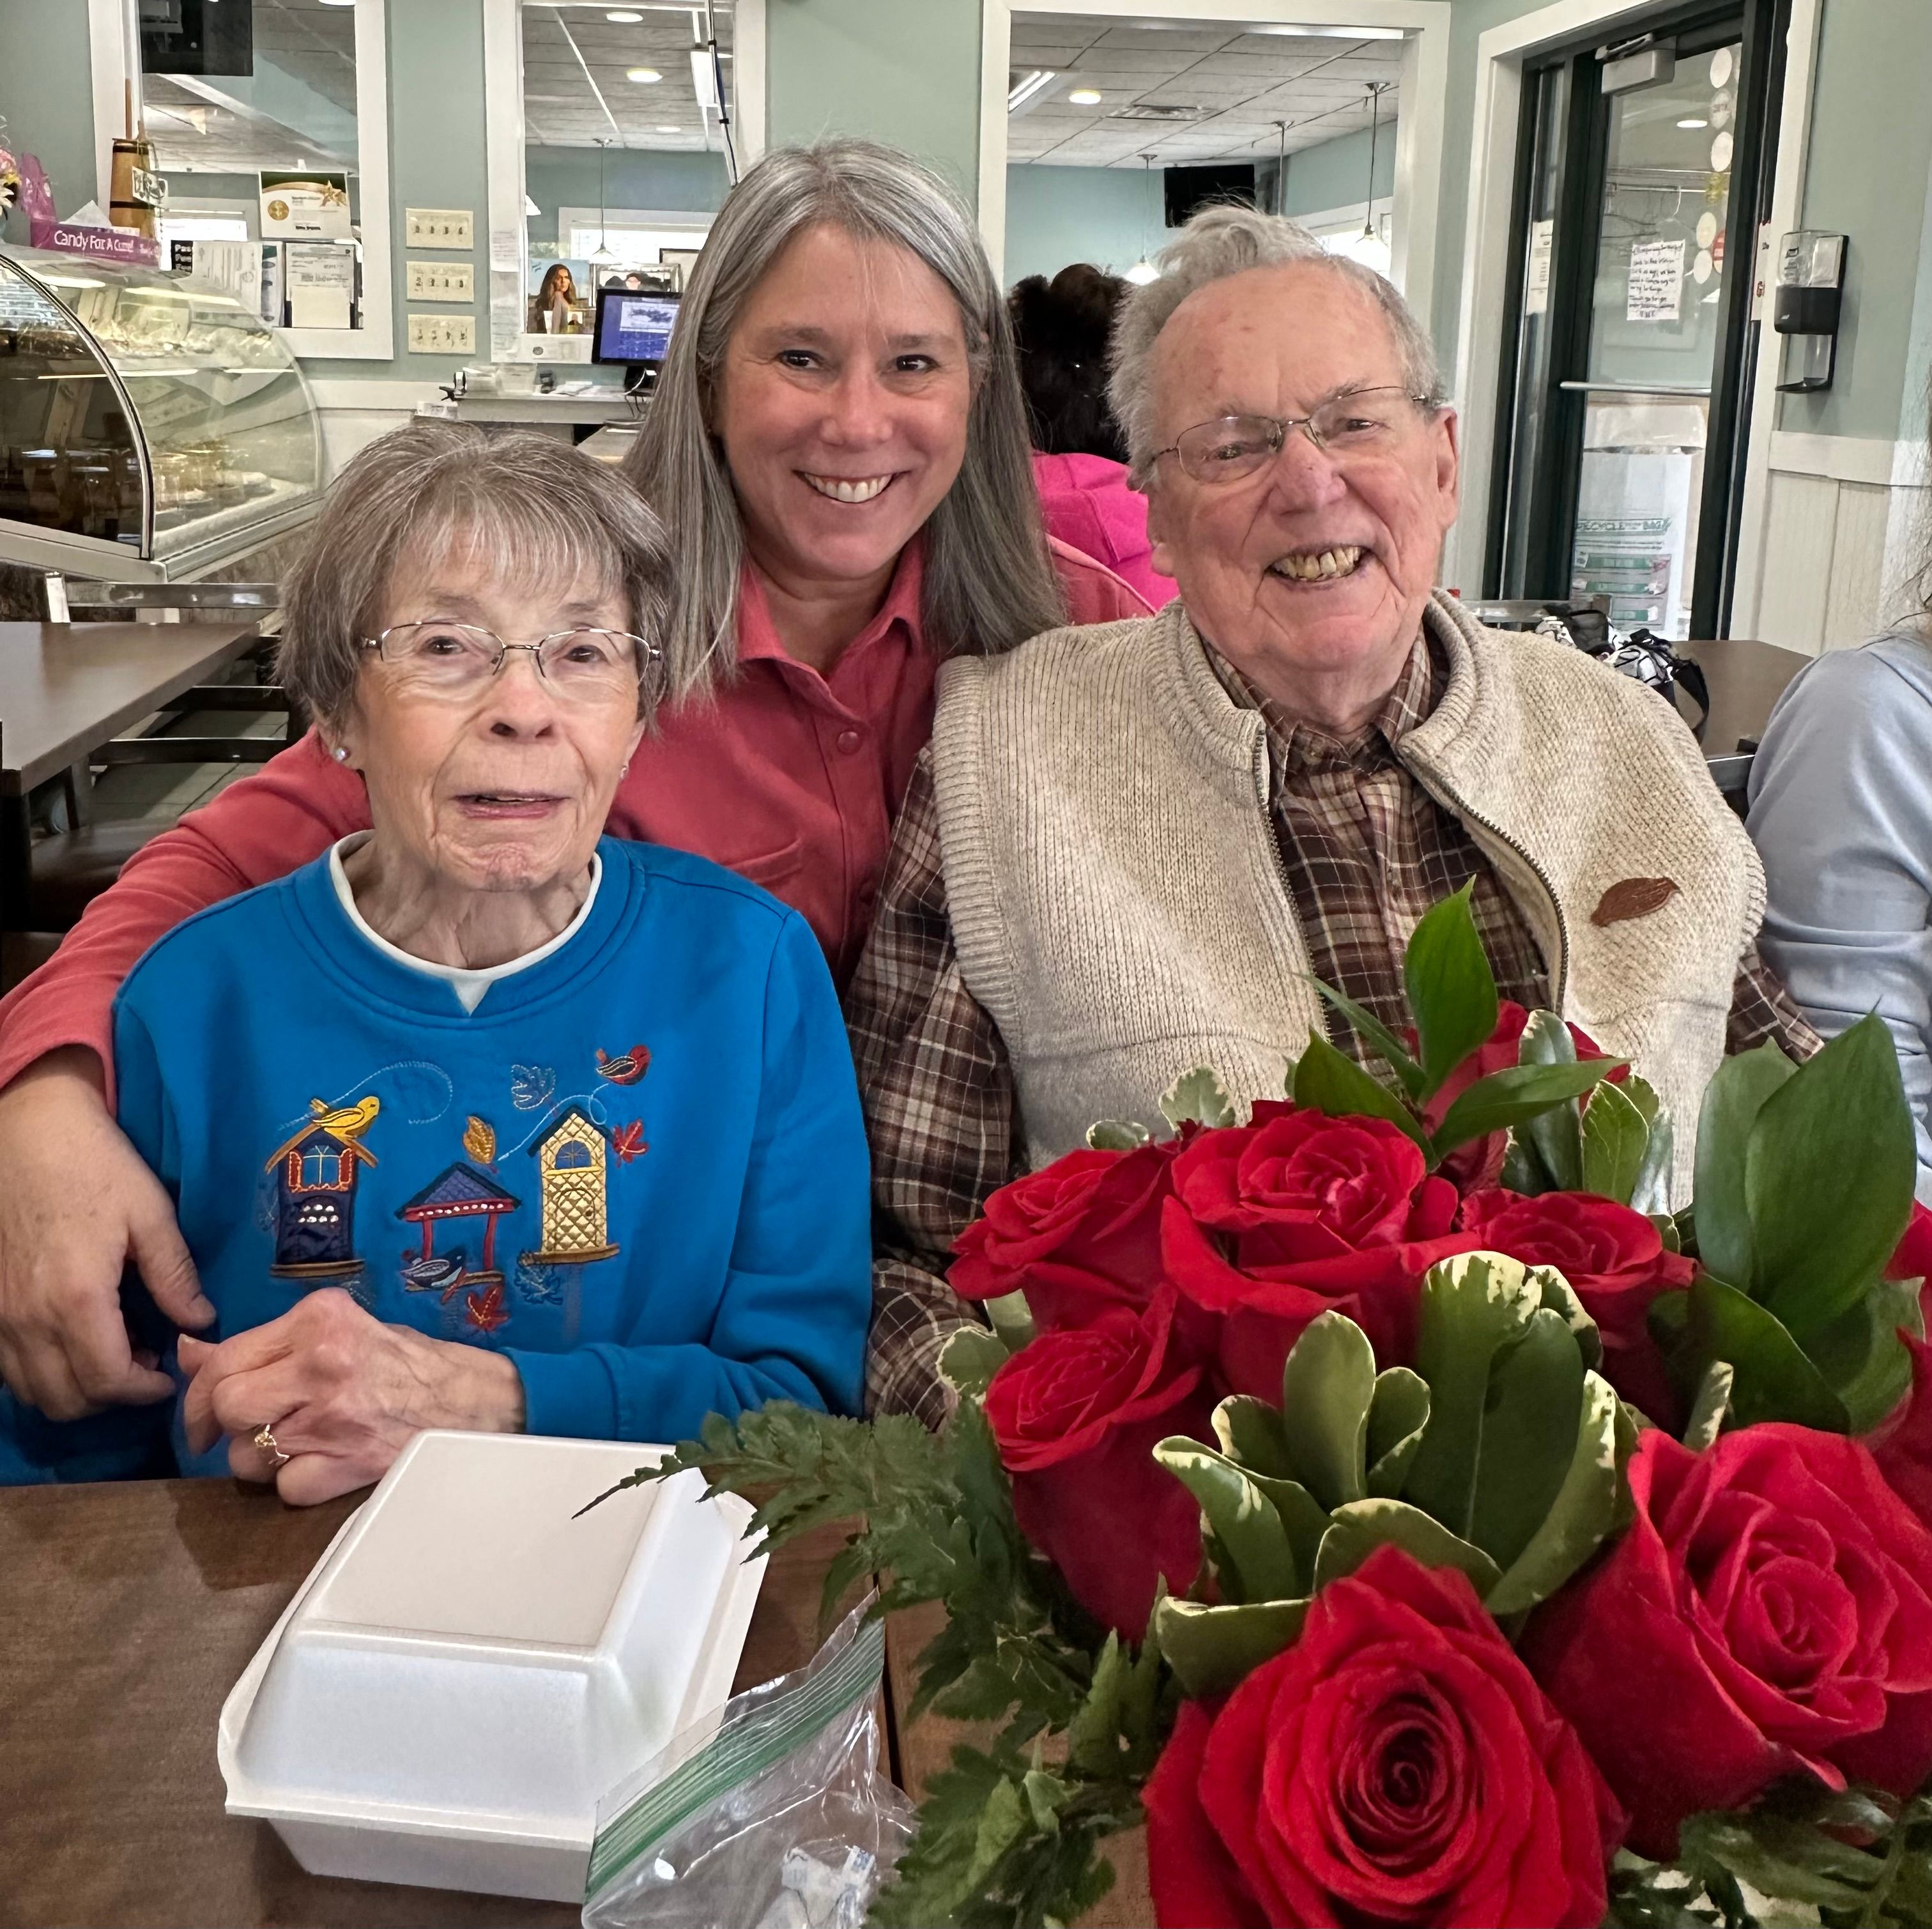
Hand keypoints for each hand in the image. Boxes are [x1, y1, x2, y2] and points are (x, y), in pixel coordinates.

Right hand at [0, 1048, 213, 1418]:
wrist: (27, 1130)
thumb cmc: (96, 1165)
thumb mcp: (151, 1215)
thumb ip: (175, 1276)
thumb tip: (200, 1322)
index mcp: (76, 1298)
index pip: (107, 1380)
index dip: (143, 1391)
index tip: (169, 1376)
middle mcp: (27, 1318)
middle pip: (66, 1399)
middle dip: (112, 1397)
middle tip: (146, 1365)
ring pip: (31, 1390)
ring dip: (75, 1389)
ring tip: (114, 1353)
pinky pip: (7, 1367)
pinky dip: (41, 1373)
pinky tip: (73, 1341)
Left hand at [178, 1288, 525, 1503]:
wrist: (481, 1402)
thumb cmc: (411, 1364)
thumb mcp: (341, 1332)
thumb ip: (268, 1346)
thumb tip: (190, 1354)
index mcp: (321, 1320)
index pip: (225, 1358)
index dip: (199, 1392)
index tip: (203, 1413)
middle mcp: (324, 1364)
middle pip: (228, 1405)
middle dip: (224, 1427)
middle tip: (242, 1434)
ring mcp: (335, 1418)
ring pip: (249, 1455)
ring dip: (262, 1460)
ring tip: (301, 1445)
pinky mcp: (350, 1465)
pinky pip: (286, 1489)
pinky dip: (297, 1485)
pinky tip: (326, 1466)